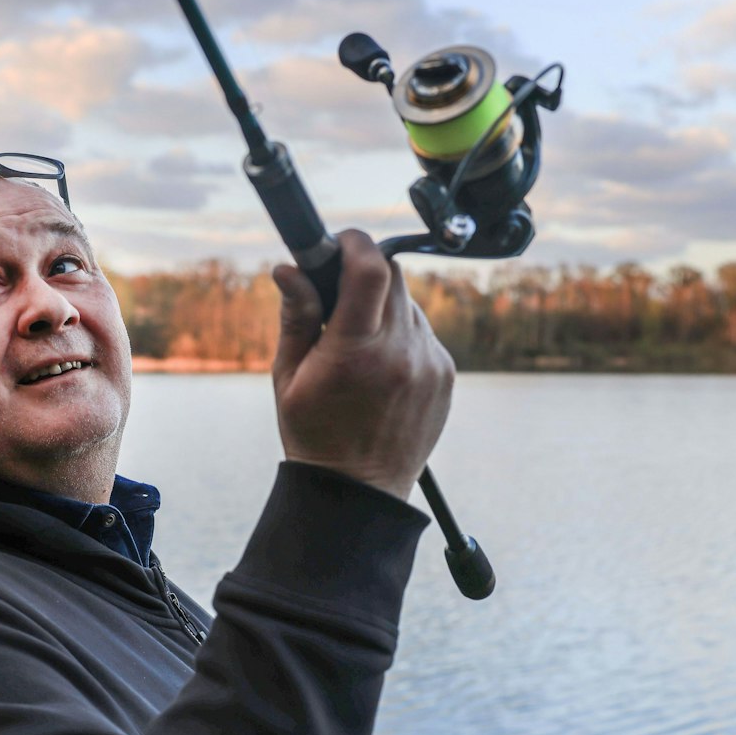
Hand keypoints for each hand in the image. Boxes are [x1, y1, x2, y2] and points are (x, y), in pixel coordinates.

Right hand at [270, 230, 454, 500]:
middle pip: (393, 277)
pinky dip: (402, 336)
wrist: (359, 492)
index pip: (370, 269)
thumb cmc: (314, 435)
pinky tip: (380, 367)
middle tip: (339, 294)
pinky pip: (424, 333)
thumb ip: (296, 317)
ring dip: (383, 308)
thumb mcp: (289, 377)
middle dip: (365, 273)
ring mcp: (429, 364)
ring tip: (358, 345)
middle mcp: (401, 353)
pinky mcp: (446, 375)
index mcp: (356, 352)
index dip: (354, 243)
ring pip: (409, 305)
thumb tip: (289, 267)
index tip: (339, 243)